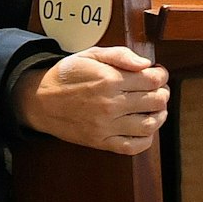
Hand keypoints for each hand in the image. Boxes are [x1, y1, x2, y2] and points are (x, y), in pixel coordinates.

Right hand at [14, 46, 168, 154]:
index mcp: (110, 80)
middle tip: (158, 89)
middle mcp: (110, 105)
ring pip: (149, 125)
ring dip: (160, 115)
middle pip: (155, 101)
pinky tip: (145, 128)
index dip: (161, 75)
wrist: (40, 100)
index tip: (158, 74)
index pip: (153, 80)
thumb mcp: (91, 54)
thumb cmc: (67, 75)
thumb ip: (121, 55)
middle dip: (162, 93)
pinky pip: (133, 147)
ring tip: (155, 108)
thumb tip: (146, 64)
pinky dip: (146, 139)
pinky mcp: (100, 143)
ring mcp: (106, 126)